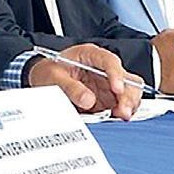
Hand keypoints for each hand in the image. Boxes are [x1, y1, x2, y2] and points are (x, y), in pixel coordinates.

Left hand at [27, 44, 141, 119]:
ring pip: (130, 92)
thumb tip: (88, 100)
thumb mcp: (53, 76)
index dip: (116, 74)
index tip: (117, 89)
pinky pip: (122, 105)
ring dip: (128, 105)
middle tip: (122, 111)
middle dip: (128, 95)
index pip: (109, 61)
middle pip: (126, 78)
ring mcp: (108, 84)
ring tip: (120, 117)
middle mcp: (103, 68)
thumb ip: (70, 87)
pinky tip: (116, 119)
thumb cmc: (48, 72)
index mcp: (90, 55)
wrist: (43, 81)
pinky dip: (122, 112)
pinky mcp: (108, 99)